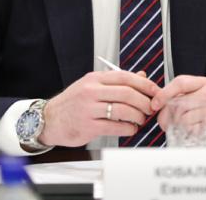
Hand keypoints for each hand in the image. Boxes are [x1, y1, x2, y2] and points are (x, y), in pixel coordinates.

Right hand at [38, 70, 159, 146]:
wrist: (49, 119)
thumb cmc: (73, 102)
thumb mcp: (92, 86)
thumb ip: (116, 81)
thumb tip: (142, 76)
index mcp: (95, 79)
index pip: (125, 77)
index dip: (144, 84)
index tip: (155, 91)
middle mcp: (91, 91)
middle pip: (127, 93)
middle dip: (144, 102)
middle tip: (151, 108)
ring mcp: (89, 109)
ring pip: (123, 110)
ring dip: (138, 116)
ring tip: (141, 120)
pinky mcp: (88, 126)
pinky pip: (115, 126)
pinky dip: (128, 128)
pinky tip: (131, 129)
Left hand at [151, 75, 205, 145]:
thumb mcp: (200, 97)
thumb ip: (182, 96)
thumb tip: (157, 104)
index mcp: (204, 83)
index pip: (180, 82)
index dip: (164, 93)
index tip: (154, 104)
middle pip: (179, 103)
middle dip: (167, 116)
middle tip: (165, 124)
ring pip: (184, 119)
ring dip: (177, 128)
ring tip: (181, 129)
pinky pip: (193, 131)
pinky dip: (189, 135)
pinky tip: (194, 134)